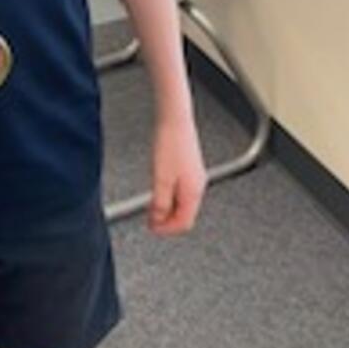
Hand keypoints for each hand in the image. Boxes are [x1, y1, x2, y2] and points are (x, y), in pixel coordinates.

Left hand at [147, 113, 207, 235]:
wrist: (175, 117)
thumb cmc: (170, 142)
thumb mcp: (160, 178)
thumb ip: (160, 203)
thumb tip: (158, 219)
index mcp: (194, 192)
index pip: (184, 223)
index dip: (167, 230)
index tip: (152, 228)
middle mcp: (198, 185)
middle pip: (185, 214)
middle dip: (167, 220)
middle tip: (150, 220)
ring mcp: (195, 175)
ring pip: (183, 202)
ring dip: (167, 207)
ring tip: (151, 206)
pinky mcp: (190, 165)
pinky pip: (181, 189)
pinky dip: (170, 195)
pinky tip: (159, 189)